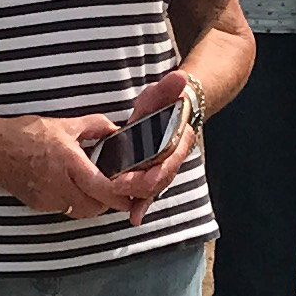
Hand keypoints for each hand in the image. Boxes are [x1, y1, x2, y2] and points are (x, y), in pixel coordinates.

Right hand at [0, 109, 124, 221]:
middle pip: (96, 207)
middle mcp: (60, 185)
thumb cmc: (25, 134)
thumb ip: (94, 126)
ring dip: (93, 204)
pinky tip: (73, 187)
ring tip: (95, 189)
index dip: (122, 196)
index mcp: (70, 162)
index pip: (104, 189)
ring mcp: (49, 199)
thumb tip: (116, 130)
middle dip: (109, 202)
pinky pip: (65, 209)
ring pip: (81, 212)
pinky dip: (75, 203)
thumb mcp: (64, 124)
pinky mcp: (40, 205)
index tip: (133, 195)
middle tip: (116, 190)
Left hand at [92, 67, 197, 221]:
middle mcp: (174, 157)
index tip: (130, 178)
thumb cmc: (165, 101)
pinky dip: (142, 203)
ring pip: (154, 188)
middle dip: (138, 188)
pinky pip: (149, 191)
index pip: (168, 162)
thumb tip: (180, 78)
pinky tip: (134, 217)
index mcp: (180, 141)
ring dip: (139, 199)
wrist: (171, 110)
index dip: (151, 174)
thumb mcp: (162, 92)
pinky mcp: (152, 173)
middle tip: (115, 189)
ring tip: (121, 206)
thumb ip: (169, 87)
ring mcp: (164, 167)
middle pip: (159, 180)